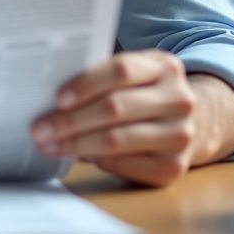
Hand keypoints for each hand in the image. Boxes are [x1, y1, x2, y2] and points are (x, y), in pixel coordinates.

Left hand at [30, 50, 197, 186]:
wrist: (193, 123)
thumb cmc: (146, 94)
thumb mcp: (135, 74)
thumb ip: (103, 76)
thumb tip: (54, 97)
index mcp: (164, 67)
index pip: (120, 71)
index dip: (86, 84)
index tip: (57, 98)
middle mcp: (178, 100)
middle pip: (115, 108)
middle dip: (70, 121)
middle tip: (39, 129)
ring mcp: (179, 134)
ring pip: (116, 139)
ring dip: (75, 144)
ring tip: (49, 145)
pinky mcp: (173, 166)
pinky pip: (124, 164)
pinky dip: (95, 160)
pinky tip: (77, 155)